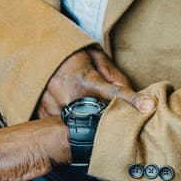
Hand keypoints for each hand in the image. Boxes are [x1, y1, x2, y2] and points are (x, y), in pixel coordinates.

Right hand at [38, 48, 153, 118]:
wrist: (31, 53)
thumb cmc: (67, 54)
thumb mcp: (93, 56)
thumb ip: (114, 75)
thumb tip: (131, 91)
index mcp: (84, 80)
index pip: (114, 94)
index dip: (132, 100)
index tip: (148, 107)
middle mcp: (68, 97)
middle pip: (99, 116)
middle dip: (108, 116)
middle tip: (110, 113)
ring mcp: (54, 109)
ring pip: (80, 125)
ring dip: (87, 121)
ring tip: (84, 110)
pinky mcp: (43, 116)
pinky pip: (62, 126)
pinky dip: (69, 123)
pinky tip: (69, 114)